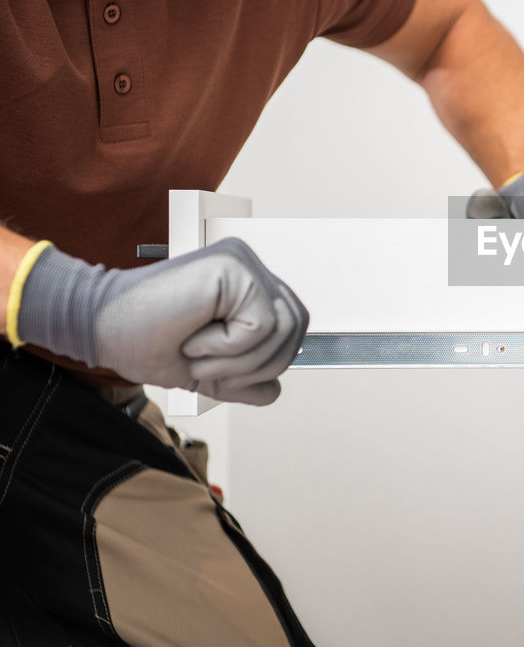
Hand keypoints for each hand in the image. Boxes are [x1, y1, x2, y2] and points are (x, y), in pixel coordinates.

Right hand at [15, 238, 307, 404]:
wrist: (98, 328)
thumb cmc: (143, 342)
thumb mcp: (204, 372)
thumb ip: (242, 379)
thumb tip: (275, 391)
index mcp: (247, 286)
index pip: (291, 330)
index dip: (263, 365)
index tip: (213, 370)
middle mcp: (250, 268)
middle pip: (296, 330)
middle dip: (257, 367)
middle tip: (206, 368)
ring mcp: (243, 261)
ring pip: (284, 329)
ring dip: (240, 361)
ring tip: (197, 353)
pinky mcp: (233, 266)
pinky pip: (261, 325)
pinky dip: (227, 347)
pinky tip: (193, 337)